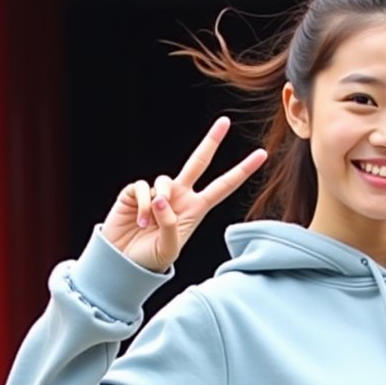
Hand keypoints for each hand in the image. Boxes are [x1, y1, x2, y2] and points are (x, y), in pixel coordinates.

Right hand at [103, 117, 267, 272]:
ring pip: (164, 180)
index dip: (241, 171)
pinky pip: (143, 188)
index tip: (261, 154)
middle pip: (198, 162)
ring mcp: (158, 192)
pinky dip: (143, 205)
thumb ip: (171, 225)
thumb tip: (162, 197)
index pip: (223, 186)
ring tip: (148, 226)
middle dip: (212, 141)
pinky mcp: (136, 192)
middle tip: (225, 121)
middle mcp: (179, 196)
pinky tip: (139, 221)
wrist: (124, 262)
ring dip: (158, 203)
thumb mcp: (169, 249)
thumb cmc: (151, 259)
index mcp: (195, 209)